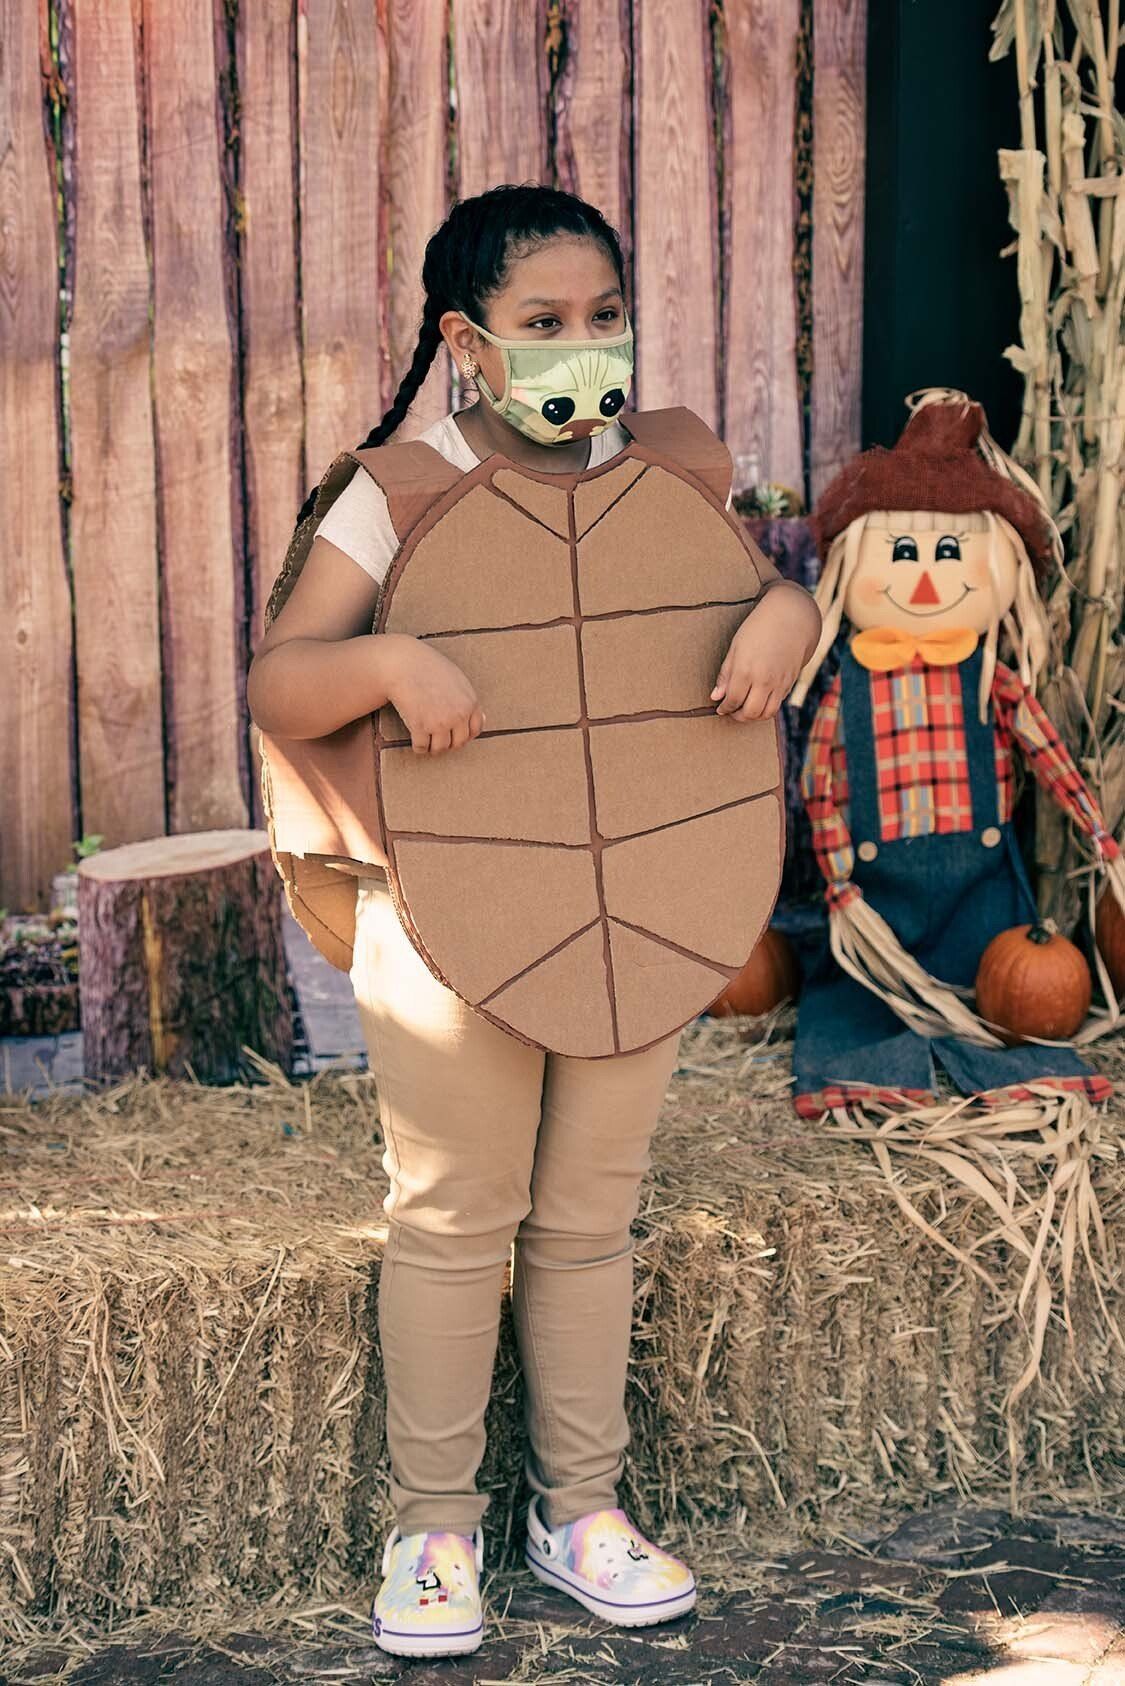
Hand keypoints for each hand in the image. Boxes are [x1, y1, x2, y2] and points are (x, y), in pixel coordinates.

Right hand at [381, 634, 485, 754]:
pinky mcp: (420, 727)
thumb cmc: (429, 668)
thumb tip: (483, 718)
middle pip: (459, 742)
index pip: (475, 730)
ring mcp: (439, 722)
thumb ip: (469, 699)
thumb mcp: (457, 679)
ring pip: (440, 748)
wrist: (404, 664)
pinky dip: (418, 747)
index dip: (464, 734)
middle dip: (449, 742)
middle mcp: (458, 715)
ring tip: (427, 741)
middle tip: (438, 738)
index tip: (454, 734)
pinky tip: (415, 741)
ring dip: (433, 748)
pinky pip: (422, 747)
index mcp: (470, 702)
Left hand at [711, 585, 818, 720]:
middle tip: (731, 711)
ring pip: (766, 714)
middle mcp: (764, 680)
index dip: (725, 708)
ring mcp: (779, 683)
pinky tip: (759, 699)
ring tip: (745, 709)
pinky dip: (766, 707)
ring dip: (753, 716)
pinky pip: (777, 704)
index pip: (733, 700)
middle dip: (738, 716)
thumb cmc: (758, 628)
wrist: (792, 618)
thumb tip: (715, 696)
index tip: (720, 708)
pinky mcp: (790, 683)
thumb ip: (726, 675)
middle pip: (750, 712)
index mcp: (746, 670)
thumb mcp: (736, 647)